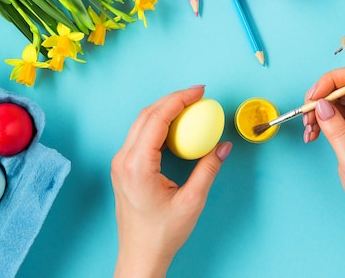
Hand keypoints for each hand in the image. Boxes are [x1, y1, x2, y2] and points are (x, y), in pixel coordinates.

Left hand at [111, 86, 231, 277]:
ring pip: (141, 122)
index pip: (157, 118)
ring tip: (189, 106)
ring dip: (165, 109)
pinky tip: (176, 126)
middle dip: (173, 99)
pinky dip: (158, 124)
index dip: (179, 99)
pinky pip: (140, 135)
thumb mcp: (192, 200)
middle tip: (197, 95)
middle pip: (147, 114)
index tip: (199, 91)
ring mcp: (120, 163)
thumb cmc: (162, 233)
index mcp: (137, 165)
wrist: (140, 254)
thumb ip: (208, 168)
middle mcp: (124, 160)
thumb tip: (223, 146)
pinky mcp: (124, 167)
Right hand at [302, 65, 344, 218]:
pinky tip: (314, 134)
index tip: (312, 98)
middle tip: (306, 120)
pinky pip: (336, 108)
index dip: (331, 80)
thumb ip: (337, 132)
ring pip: (336, 95)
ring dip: (318, 109)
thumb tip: (321, 104)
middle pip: (343, 83)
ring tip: (309, 132)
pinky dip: (322, 118)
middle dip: (319, 97)